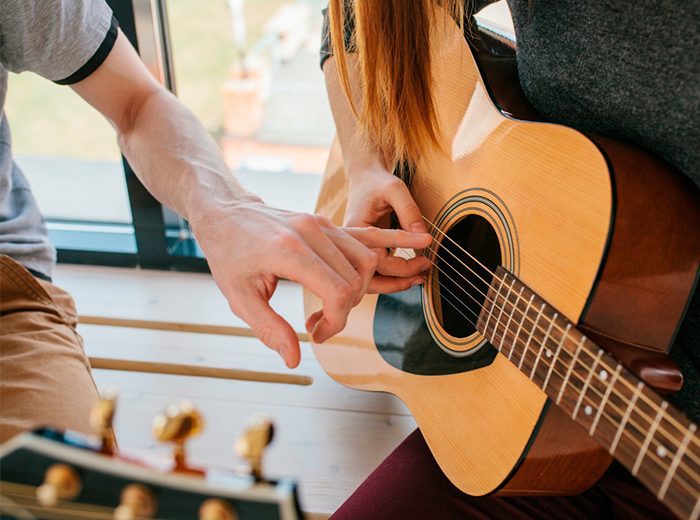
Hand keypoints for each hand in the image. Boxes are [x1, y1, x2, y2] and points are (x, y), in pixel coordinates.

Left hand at [190, 200, 430, 367]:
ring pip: (366, 260)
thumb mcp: (239, 298)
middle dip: (346, 309)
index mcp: (290, 250)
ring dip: (360, 288)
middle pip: (357, 278)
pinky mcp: (327, 223)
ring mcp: (323, 224)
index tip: (316, 334)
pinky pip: (364, 240)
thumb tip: (295, 359)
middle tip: (321, 325)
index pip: (339, 291)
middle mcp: (313, 232)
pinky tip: (415, 244)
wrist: (225, 212)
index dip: (336, 321)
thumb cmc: (228, 254)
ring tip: (335, 305)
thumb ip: (269, 329)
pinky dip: (381, 253)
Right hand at [345, 165, 431, 291]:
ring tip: (420, 278)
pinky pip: (375, 273)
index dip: (402, 262)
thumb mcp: (395, 188)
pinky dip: (393, 277)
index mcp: (353, 230)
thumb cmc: (377, 181)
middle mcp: (350, 246)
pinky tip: (413, 274)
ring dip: (395, 283)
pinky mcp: (364, 252)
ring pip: (370, 280)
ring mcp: (355, 251)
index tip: (427, 251)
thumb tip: (423, 237)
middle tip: (424, 270)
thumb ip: (409, 211)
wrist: (365, 178)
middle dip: (399, 279)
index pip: (376, 258)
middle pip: (370, 276)